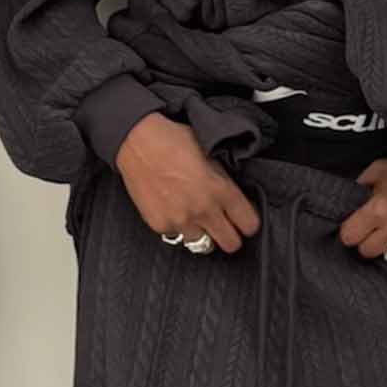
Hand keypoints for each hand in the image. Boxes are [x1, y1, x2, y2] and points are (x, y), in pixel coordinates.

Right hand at [115, 113, 260, 253]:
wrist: (137, 142)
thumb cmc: (173, 141)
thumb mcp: (211, 154)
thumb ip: (224, 181)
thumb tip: (236, 198)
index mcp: (220, 190)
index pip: (250, 224)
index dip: (248, 222)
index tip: (243, 219)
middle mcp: (203, 210)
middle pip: (231, 244)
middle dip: (231, 235)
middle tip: (224, 225)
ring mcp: (180, 220)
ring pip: (203, 245)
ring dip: (203, 234)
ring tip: (197, 219)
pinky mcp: (160, 225)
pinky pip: (177, 237)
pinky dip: (178, 228)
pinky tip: (175, 210)